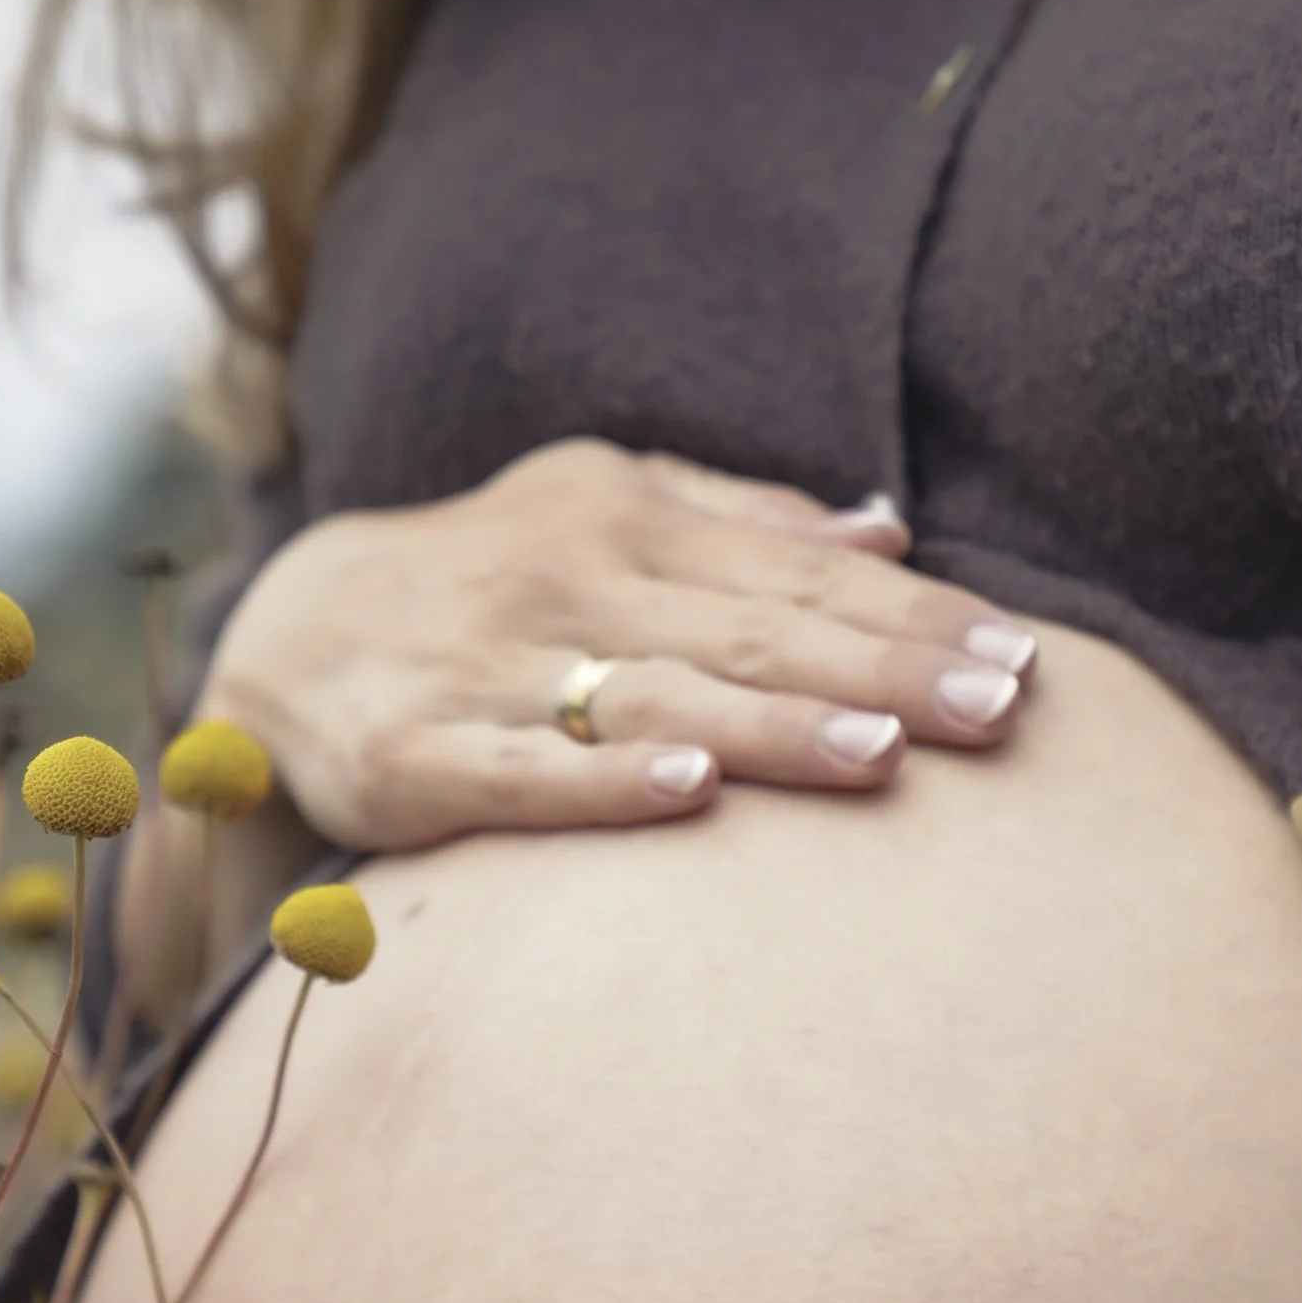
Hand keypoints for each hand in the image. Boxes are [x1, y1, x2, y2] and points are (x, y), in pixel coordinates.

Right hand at [197, 437, 1039, 851]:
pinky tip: (692, 791)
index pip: (798, 572)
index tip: (1022, 657)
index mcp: (625, 517)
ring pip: (657, 698)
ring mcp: (485, 668)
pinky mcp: (413, 757)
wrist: (279, 633)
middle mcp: (563, 578)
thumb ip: (737, 520)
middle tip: (999, 710)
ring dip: (774, 725)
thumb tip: (889, 533)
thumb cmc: (484, 583)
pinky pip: (522, 777)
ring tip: (886, 753)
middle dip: (884, 672)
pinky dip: (605, 780)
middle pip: (751, 631)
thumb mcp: (598, 512)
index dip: (915, 618)